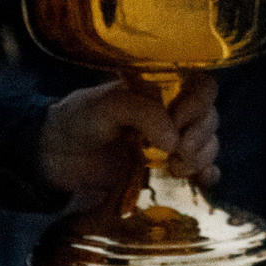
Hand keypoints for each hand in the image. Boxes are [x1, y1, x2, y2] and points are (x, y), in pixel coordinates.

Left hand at [37, 75, 218, 202]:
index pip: (201, 86)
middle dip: (200, 135)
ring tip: (175, 167)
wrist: (55, 157)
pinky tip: (201, 179)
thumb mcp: (107, 106)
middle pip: (210, 117)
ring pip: (209, 144)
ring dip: (201, 157)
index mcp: (161, 90)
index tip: (179, 119)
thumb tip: (175, 139)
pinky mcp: (167, 172)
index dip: (199, 103)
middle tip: (177, 152)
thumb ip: (142, 113)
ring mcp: (172, 144)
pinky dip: (208, 175)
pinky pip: (202, 171)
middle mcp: (172, 114)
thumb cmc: (78, 120)